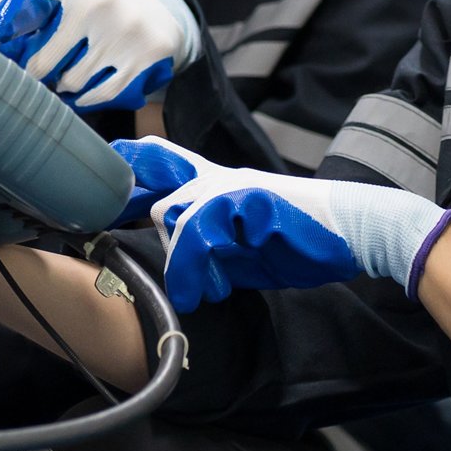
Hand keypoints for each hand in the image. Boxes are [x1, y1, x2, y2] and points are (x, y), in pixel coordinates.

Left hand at [0, 0, 199, 112]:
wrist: (157, 5)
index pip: (24, 11)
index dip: (8, 35)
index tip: (6, 50)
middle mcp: (99, 1)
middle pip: (45, 63)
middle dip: (37, 74)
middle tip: (38, 75)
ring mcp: (126, 29)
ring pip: (73, 82)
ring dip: (63, 87)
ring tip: (64, 80)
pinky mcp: (148, 53)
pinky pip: (103, 93)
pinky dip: (86, 100)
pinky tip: (80, 95)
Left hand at [113, 137, 450, 311]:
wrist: (357, 230)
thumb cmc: (303, 240)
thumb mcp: (245, 250)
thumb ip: (210, 252)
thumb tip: (179, 274)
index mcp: (218, 184)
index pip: (162, 159)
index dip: (127, 163)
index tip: (93, 177)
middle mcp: (220, 178)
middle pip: (154, 175)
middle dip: (123, 200)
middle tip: (96, 224)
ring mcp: (233, 186)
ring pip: (173, 211)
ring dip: (176, 258)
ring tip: (194, 290)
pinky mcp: (248, 201)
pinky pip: (201, 230)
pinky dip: (194, 265)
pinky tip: (204, 290)